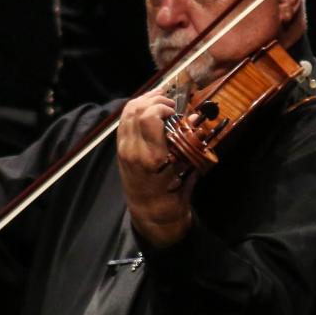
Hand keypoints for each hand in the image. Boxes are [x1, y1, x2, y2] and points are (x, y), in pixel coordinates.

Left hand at [115, 89, 193, 248]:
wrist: (150, 215)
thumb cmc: (172, 199)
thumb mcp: (186, 175)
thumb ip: (189, 147)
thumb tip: (196, 120)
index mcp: (150, 158)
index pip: (148, 118)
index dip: (163, 106)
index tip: (176, 111)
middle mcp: (132, 150)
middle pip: (136, 109)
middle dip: (155, 99)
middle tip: (170, 104)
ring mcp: (123, 148)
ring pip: (128, 112)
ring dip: (144, 101)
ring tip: (161, 100)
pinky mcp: (120, 148)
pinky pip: (124, 120)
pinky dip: (136, 109)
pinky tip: (149, 107)